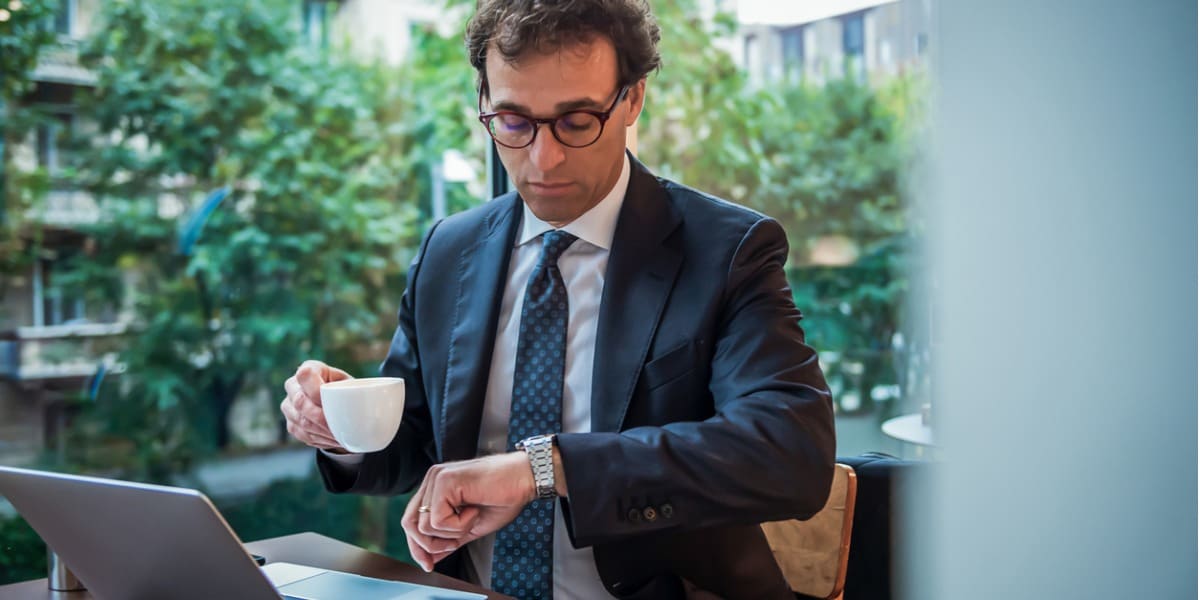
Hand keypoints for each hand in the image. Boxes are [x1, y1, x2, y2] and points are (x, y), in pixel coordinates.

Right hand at [280, 359, 352, 450]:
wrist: (335, 403)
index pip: (304, 375)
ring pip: (301, 421)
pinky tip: (333, 440)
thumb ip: (356, 388)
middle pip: (300, 402)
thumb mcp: (351, 383)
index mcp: (309, 369)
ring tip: (340, 436)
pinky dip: (319, 439)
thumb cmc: (345, 390)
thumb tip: (369, 402)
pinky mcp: (290, 423)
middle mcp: (293, 386)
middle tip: (340, 426)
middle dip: (321, 418)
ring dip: (322, 431)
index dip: (316, 391)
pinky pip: (302, 434)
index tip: (333, 403)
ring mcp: (288, 405)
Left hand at [401, 452, 536, 571]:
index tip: (429, 564)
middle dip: (430, 545)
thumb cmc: (504, 496)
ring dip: (452, 532)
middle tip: (456, 543)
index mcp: (436, 487)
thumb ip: (449, 539)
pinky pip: (438, 521)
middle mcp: (433, 480)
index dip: (417, 546)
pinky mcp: (445, 481)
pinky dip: (459, 525)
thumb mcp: (471, 526)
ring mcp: (437, 478)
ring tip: (473, 518)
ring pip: (425, 526)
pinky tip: (474, 511)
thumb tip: (431, 558)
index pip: (412, 519)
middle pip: (410, 523)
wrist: (525, 478)